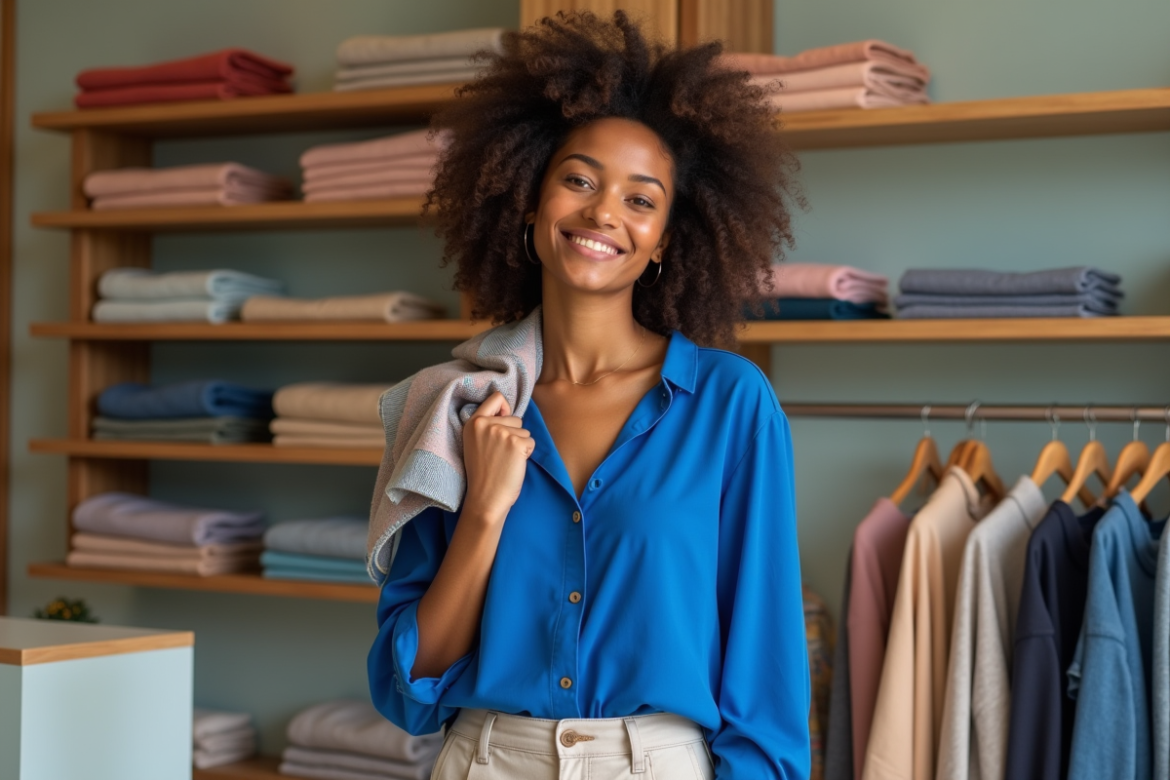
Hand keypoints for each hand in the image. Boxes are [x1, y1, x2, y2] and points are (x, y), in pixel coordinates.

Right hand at [462, 392, 534, 523]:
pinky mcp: (516, 443)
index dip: (504, 409)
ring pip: (525, 431)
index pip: (496, 398)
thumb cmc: (483, 473)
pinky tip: (513, 465)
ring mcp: (502, 432)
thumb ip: (487, 426)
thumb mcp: (475, 443)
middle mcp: (486, 424)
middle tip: (500, 454)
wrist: (486, 498)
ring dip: (520, 446)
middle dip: (514, 434)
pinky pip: (531, 442)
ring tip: (505, 461)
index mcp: (473, 422)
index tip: (503, 421)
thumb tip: (508, 413)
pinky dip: (526, 454)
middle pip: (516, 418)